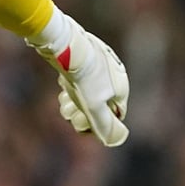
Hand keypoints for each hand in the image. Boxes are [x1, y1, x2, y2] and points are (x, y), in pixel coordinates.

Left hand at [29, 16, 129, 146]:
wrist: (66, 45)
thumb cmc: (84, 77)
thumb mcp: (94, 106)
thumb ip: (103, 124)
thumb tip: (109, 140)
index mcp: (121, 87)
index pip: (114, 115)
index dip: (97, 124)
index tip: (82, 125)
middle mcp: (113, 77)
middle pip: (97, 106)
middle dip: (81, 113)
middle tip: (68, 111)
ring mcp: (98, 68)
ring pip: (85, 94)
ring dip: (73, 101)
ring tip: (64, 98)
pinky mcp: (82, 61)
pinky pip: (77, 81)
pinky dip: (69, 87)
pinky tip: (63, 85)